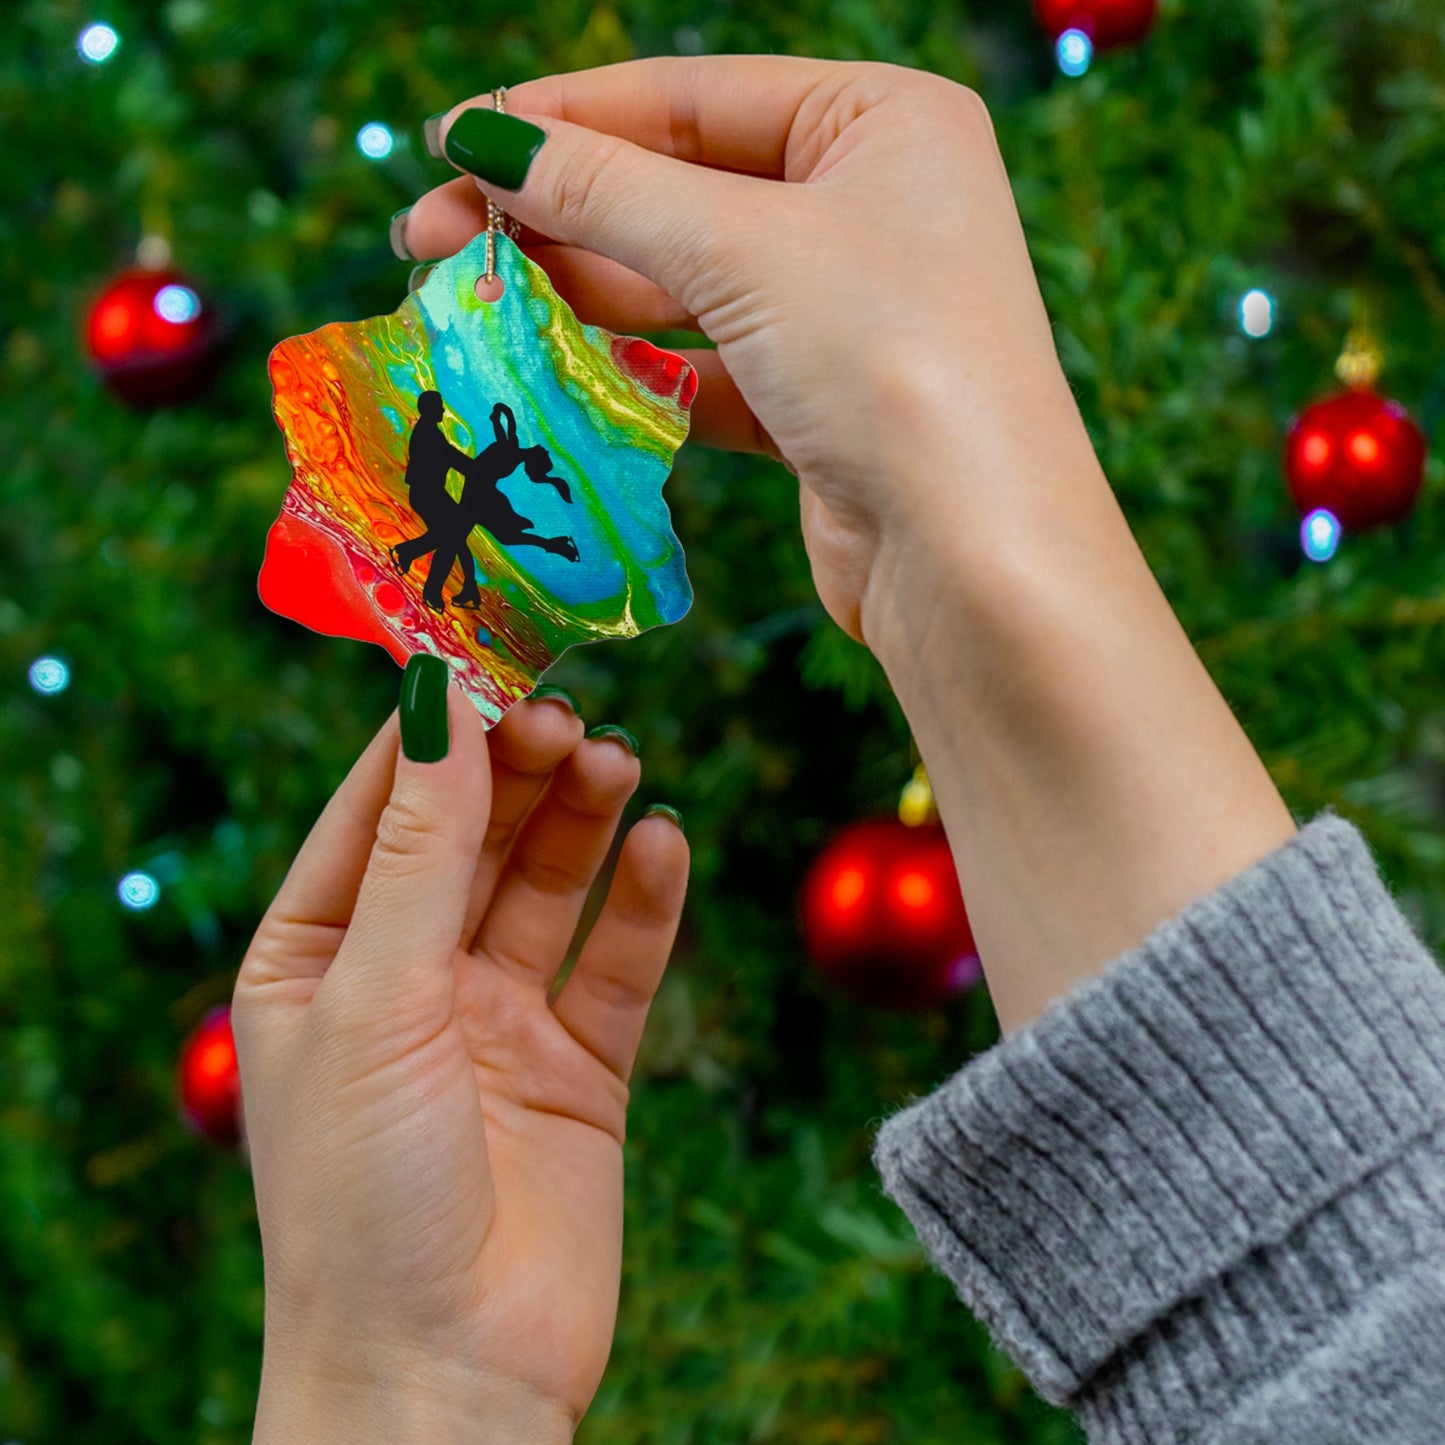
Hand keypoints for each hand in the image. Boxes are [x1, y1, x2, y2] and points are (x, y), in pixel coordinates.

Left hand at [233, 686, 687, 1440]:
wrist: (446, 1379)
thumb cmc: (363, 1197)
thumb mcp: (377, 999)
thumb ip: (420, 851)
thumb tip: (440, 702)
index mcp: (319, 957)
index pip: (378, 809)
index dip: (433, 731)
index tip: (489, 651)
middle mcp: (408, 978)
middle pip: (474, 836)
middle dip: (518, 770)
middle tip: (569, 713)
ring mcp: (498, 1021)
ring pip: (549, 885)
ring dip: (584, 819)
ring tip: (618, 762)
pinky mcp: (580, 1066)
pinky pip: (617, 962)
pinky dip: (644, 901)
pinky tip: (664, 844)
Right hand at [402, 57, 1093, 643]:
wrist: (973, 558)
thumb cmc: (891, 363)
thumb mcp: (742, 249)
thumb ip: (607, 189)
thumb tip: (483, 140)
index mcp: (882, 121)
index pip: (691, 97)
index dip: (562, 117)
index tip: (449, 141)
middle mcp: (871, 204)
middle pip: (678, 189)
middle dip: (553, 213)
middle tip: (427, 238)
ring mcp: (846, 309)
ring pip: (684, 282)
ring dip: (579, 291)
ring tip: (469, 301)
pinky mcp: (820, 403)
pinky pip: (706, 366)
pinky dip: (633, 371)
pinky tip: (553, 373)